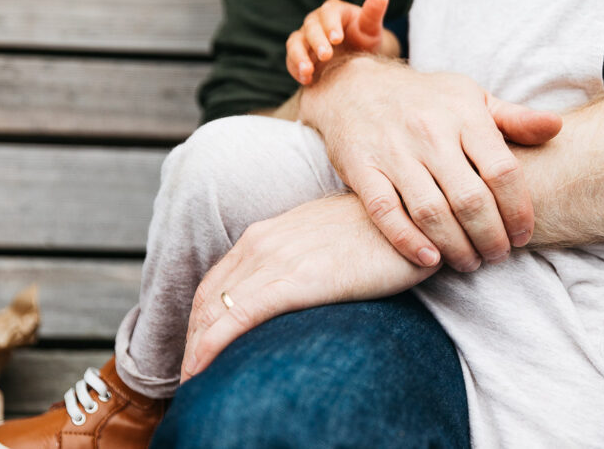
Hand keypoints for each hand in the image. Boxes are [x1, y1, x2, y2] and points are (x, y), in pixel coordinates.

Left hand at [180, 194, 436, 383]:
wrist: (410, 221)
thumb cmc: (380, 234)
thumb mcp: (329, 239)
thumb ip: (303, 258)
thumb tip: (298, 288)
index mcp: (268, 233)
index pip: (218, 282)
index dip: (202, 320)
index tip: (200, 350)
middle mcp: (263, 241)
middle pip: (209, 299)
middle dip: (193, 339)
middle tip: (192, 376)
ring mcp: (276, 258)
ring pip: (216, 310)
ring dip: (197, 349)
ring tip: (194, 381)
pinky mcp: (296, 279)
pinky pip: (239, 316)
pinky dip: (213, 345)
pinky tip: (204, 369)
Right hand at [286, 0, 391, 84]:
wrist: (357, 54)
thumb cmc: (365, 37)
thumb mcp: (371, 26)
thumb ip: (373, 12)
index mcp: (334, 10)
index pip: (329, 12)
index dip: (331, 25)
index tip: (337, 39)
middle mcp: (316, 21)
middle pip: (310, 27)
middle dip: (317, 42)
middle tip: (326, 55)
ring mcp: (305, 37)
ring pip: (295, 42)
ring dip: (299, 56)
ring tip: (307, 71)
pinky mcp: (299, 54)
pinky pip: (292, 60)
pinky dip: (296, 69)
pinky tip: (305, 80)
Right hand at [300, 56, 562, 270]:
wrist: (355, 87)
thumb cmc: (426, 99)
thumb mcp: (471, 97)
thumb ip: (514, 118)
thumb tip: (556, 128)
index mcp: (464, 114)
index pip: (502, 171)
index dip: (518, 210)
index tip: (523, 234)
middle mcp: (429, 131)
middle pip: (470, 199)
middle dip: (490, 237)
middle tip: (498, 256)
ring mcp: (393, 150)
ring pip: (431, 212)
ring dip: (456, 246)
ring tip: (470, 262)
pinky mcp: (361, 167)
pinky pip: (386, 212)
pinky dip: (409, 241)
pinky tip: (431, 259)